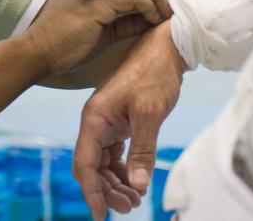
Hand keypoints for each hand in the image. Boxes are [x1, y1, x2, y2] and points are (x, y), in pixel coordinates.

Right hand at [24, 0, 171, 77]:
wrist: (37, 54)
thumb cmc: (66, 46)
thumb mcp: (100, 28)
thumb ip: (124, 20)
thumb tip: (152, 19)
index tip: (164, 3)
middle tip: (172, 6)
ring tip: (167, 13)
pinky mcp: (95, 1)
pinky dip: (148, 6)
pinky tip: (154, 19)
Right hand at [73, 23, 186, 219]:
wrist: (167, 47)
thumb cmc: (155, 73)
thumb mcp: (150, 112)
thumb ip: (142, 150)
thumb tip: (137, 185)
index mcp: (95, 117)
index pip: (85, 164)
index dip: (91, 192)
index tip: (100, 216)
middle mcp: (96, 121)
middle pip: (92, 167)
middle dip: (106, 191)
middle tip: (129, 208)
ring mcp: (107, 121)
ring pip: (103, 162)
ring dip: (115, 183)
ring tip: (134, 201)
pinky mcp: (120, 122)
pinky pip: (114, 153)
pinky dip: (123, 170)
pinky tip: (135, 182)